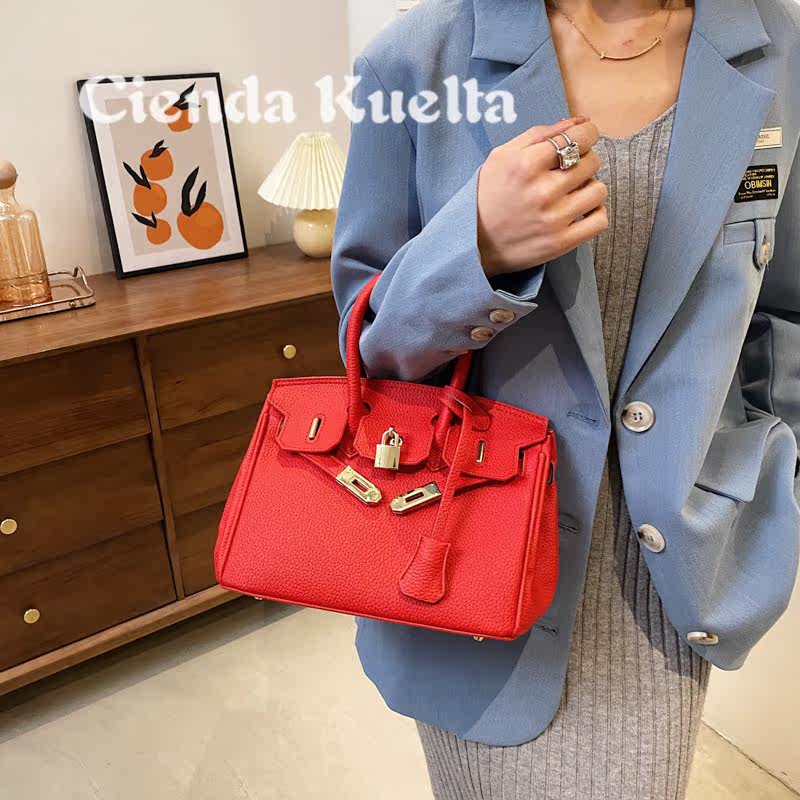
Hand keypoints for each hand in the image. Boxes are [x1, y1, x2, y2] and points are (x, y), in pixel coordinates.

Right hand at [477, 117, 607, 276]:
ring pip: (599, 190)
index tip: (581, 141)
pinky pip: (599, 221)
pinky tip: (579, 213)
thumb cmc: (487, 195)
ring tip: (572, 193)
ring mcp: (553, 219)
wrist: (472, 243)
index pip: (580, 138)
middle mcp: (542, 191)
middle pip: (592, 162)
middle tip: (568, 171)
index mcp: (526, 164)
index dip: (586, 135)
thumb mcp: (502, 156)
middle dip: (584, 161)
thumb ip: (540, 133)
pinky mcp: (560, 243)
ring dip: (589, 188)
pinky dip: (594, 214)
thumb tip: (581, 121)